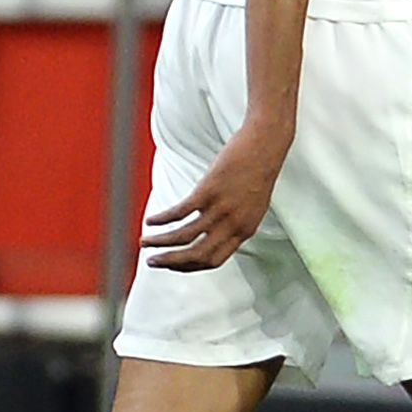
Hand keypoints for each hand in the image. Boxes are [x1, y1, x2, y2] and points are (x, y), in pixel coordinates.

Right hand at [142, 118, 291, 273]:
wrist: (267, 144)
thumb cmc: (258, 172)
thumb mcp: (253, 206)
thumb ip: (237, 222)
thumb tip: (217, 233)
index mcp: (245, 230)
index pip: (214, 261)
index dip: (189, 267)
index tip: (172, 265)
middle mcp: (233, 224)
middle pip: (197, 255)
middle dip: (171, 262)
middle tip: (152, 262)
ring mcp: (221, 209)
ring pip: (184, 237)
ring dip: (161, 243)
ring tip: (144, 242)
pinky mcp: (209, 191)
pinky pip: (180, 212)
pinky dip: (162, 219)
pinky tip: (151, 221)